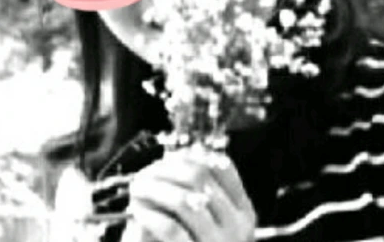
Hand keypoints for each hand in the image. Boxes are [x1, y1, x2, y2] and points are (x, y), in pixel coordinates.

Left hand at [121, 149, 256, 241]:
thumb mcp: (213, 223)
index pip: (222, 167)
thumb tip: (186, 155)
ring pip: (185, 200)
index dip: (191, 156)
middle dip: (166, 170)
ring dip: (155, 190)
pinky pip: (171, 229)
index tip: (170, 158)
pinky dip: (150, 215)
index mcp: (245, 213)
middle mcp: (238, 228)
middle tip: (146, 172)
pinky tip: (139, 213)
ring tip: (138, 189)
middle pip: (200, 178)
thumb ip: (204, 194)